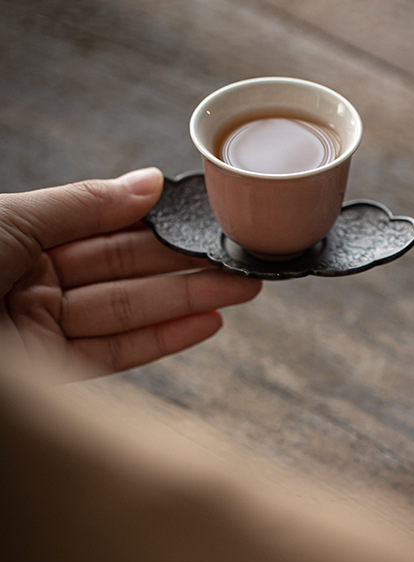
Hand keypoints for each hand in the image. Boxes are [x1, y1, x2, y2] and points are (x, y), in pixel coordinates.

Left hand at [0, 168, 262, 376]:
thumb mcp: (12, 218)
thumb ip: (84, 205)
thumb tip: (149, 182)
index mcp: (16, 240)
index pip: (101, 230)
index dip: (154, 224)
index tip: (205, 218)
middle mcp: (30, 286)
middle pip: (122, 273)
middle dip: (184, 266)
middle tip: (241, 259)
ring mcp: (41, 334)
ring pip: (127, 314)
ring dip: (188, 301)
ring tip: (242, 288)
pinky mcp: (51, 379)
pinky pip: (114, 357)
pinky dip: (163, 340)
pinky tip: (206, 322)